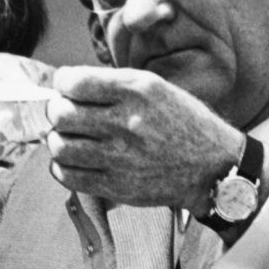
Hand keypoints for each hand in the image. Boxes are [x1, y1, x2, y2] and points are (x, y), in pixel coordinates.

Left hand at [46, 65, 254, 213]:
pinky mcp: (117, 186)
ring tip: (67, 138)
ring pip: (60, 147)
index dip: (62, 83)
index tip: (65, 88)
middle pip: (62, 114)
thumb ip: (115, 85)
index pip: (75, 82)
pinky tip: (73, 161)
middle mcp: (127, 122)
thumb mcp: (157, 88)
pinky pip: (69, 176)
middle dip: (56, 111)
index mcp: (137, 90)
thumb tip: (68, 87)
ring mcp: (121, 157)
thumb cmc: (184, 124)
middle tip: (64, 114)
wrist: (212, 168)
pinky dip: (62, 167)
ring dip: (57, 140)